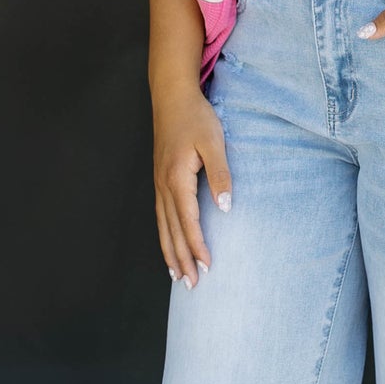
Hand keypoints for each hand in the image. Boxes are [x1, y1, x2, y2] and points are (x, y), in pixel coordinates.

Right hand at [152, 76, 231, 287]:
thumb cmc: (196, 119)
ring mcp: (159, 184)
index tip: (207, 266)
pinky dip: (164, 236)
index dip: (197, 246)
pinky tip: (169, 246)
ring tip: (178, 277)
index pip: (188, 221)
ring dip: (170, 253)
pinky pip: (161, 216)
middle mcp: (164, 186)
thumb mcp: (214, 143)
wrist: (172, 98)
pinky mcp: (160, 181)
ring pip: (163, 227)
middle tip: (191, 286)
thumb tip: (225, 207)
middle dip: (181, 259)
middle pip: (171, 231)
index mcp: (177, 179)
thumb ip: (220, 175)